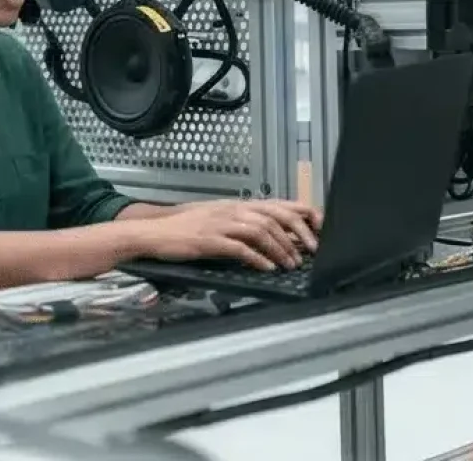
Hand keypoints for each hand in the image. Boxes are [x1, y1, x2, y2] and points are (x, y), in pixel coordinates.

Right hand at [143, 198, 321, 271]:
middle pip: (273, 216)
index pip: (276, 204)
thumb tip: (272, 234)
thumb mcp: (217, 219)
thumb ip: (242, 223)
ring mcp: (220, 223)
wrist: (154, 232)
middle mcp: (231, 209)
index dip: (300, 215)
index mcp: (236, 204)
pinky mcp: (209, 240)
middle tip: (309, 253)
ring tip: (291, 264)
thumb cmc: (185, 228)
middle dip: (297, 235)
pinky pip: (239, 248)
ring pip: (260, 231)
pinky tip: (267, 268)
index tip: (317, 230)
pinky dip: (257, 258)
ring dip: (280, 249)